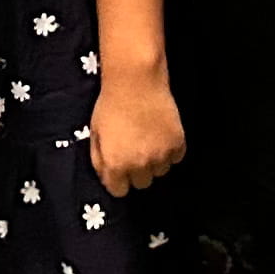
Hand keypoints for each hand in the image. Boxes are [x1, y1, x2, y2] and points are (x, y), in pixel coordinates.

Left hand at [86, 71, 184, 196]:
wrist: (136, 82)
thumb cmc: (110, 106)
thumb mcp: (96, 135)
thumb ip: (100, 161)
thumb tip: (108, 178)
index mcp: (116, 165)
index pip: (120, 191)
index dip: (118, 178)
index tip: (120, 165)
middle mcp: (140, 165)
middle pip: (142, 183)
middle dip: (137, 171)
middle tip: (135, 150)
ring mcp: (161, 156)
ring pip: (160, 171)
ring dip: (155, 161)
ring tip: (149, 138)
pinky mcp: (178, 144)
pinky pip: (175, 158)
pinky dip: (170, 150)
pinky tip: (161, 133)